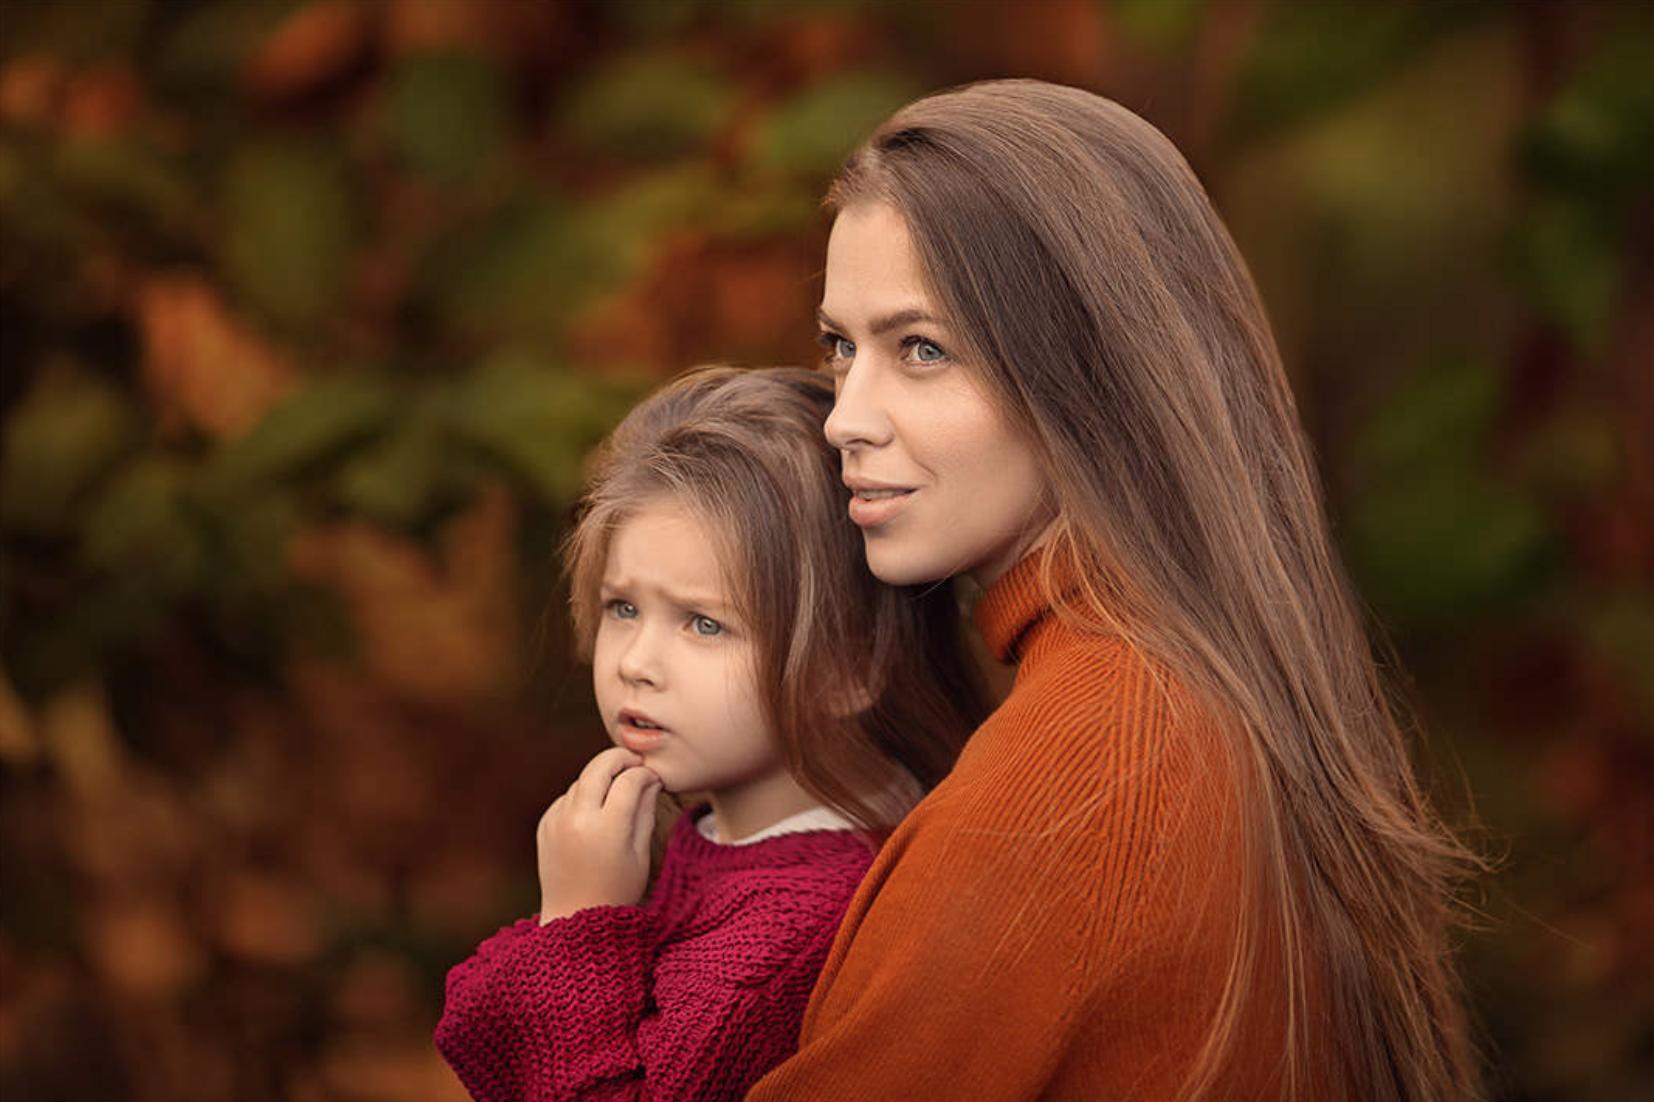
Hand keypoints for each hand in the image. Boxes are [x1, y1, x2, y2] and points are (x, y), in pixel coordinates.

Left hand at [537, 747, 661, 922]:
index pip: (630, 780)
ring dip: (601, 778)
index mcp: (607, 828)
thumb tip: (649, 779)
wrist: (574, 920)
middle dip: (620, 759)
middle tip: (635, 764)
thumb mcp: (640, 854)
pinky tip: (595, 814)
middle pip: (599, 766)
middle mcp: (578, 819)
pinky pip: (567, 798)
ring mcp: (557, 820)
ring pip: (582, 779)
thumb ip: (645, 811)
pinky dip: (583, 797)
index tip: (653, 778)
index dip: (646, 774)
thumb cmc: (616, 892)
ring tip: (617, 792)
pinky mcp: (545, 825)